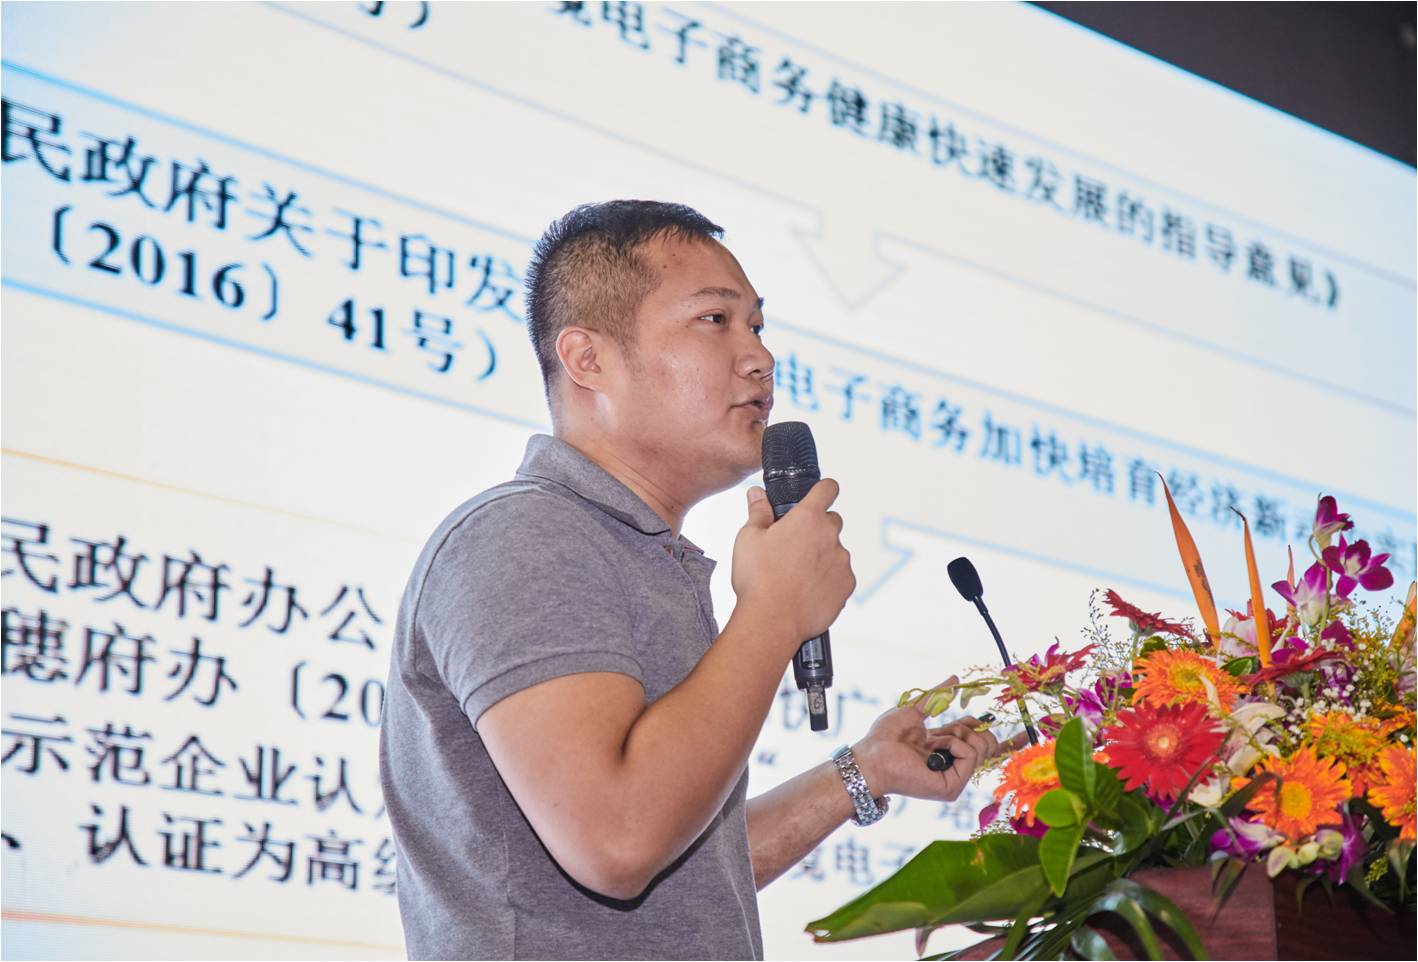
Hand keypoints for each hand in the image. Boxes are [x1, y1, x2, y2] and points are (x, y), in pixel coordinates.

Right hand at [730, 480, 854, 650]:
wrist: (772, 621)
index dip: (823, 490)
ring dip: (822, 556)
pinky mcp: (847, 585)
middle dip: (817, 529)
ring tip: (796, 575)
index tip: (819, 495)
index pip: (827, 489)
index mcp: (807, 518)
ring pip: (835, 551)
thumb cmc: (758, 579)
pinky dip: (828, 579)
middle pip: (831, 521)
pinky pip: (840, 575)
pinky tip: (807, 591)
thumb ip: (758, 512)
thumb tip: (757, 493)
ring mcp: (842, 561)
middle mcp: (830, 535)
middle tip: (794, 546)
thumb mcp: (748, 538)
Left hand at [853, 675, 1028, 802]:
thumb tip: (955, 679)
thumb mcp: (916, 709)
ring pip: (981, 747)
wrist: (872, 754)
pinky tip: (933, 747)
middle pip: (987, 742)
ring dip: (955, 734)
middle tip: (942, 730)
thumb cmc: (886, 736)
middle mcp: (954, 766)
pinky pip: (969, 755)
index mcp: (949, 750)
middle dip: (967, 727)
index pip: (984, 746)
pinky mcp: (952, 787)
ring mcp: (955, 778)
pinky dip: (953, 743)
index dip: (1007, 742)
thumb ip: (938, 696)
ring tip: (931, 740)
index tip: (1026, 734)